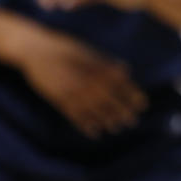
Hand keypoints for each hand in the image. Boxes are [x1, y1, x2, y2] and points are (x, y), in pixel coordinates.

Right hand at [18, 28, 147, 137]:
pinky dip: (85, 124)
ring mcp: (72, 90)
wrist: (37, 49)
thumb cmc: (65, 47)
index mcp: (96, 66)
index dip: (131, 95)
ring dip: (106, 120)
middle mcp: (87, 80)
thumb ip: (107, 63)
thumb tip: (126, 70)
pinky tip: (94, 132)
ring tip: (116, 128)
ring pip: (93, 109)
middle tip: (132, 122)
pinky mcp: (58, 98)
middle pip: (108, 99)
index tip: (143, 104)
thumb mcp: (89, 51)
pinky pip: (74, 114)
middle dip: (121, 111)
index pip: (119, 83)